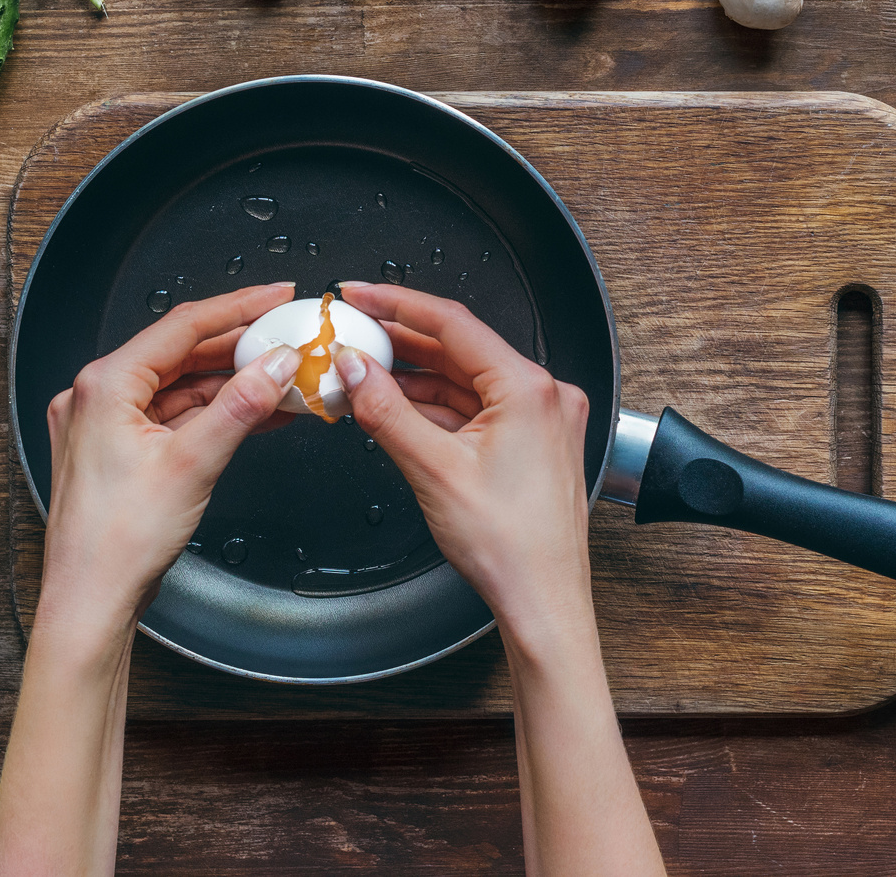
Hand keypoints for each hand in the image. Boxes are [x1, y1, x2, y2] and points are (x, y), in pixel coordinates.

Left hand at [40, 282, 298, 633]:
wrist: (91, 601)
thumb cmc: (116, 543)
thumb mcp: (193, 463)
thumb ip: (240, 406)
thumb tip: (275, 366)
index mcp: (105, 385)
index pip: (183, 326)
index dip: (238, 307)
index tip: (277, 296)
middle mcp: (97, 396)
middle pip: (182, 353)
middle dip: (240, 348)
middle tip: (287, 337)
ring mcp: (105, 425)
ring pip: (181, 387)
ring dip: (231, 383)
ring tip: (284, 379)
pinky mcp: (118, 451)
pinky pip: (174, 416)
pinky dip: (214, 413)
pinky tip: (255, 412)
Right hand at [336, 282, 593, 645]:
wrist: (543, 602)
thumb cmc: (511, 548)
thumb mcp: (433, 470)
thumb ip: (386, 410)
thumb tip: (355, 368)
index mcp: (529, 388)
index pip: (453, 324)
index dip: (397, 304)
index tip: (359, 294)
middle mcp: (544, 395)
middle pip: (459, 349)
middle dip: (400, 341)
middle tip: (352, 329)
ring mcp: (540, 419)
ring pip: (465, 380)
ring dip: (414, 376)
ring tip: (363, 370)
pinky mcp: (532, 442)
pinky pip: (475, 407)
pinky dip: (434, 405)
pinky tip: (396, 405)